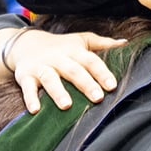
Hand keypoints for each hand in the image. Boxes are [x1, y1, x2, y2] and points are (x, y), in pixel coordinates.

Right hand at [0, 27, 122, 112]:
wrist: (26, 43)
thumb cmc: (60, 46)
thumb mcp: (80, 40)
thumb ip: (102, 43)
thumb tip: (125, 43)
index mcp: (74, 51)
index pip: (90, 61)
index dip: (101, 73)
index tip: (112, 86)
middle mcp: (58, 58)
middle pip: (73, 70)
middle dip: (85, 84)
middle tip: (97, 98)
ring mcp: (41, 67)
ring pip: (50, 79)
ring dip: (58, 92)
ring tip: (66, 106)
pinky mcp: (25, 76)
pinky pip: (27, 88)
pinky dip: (30, 99)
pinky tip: (35, 110)